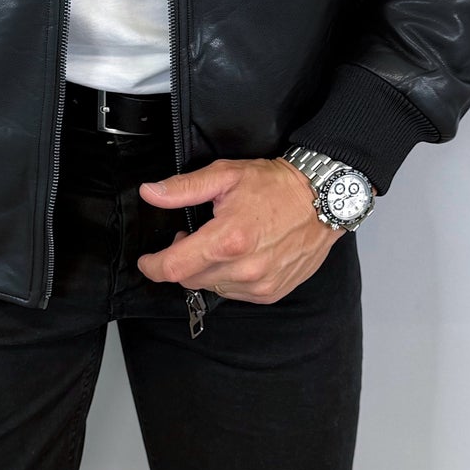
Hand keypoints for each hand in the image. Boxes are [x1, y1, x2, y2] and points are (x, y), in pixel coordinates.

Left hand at [136, 157, 364, 305]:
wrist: (322, 199)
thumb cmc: (275, 186)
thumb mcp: (226, 175)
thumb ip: (184, 188)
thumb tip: (150, 193)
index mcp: (228, 240)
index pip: (174, 268)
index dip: (153, 266)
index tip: (147, 261)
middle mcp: (244, 269)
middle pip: (190, 279)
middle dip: (183, 261)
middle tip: (192, 237)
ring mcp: (259, 284)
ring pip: (212, 288)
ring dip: (207, 270)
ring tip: (220, 245)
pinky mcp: (271, 292)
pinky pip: (235, 293)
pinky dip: (229, 278)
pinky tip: (240, 256)